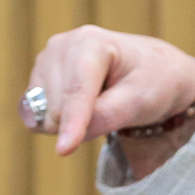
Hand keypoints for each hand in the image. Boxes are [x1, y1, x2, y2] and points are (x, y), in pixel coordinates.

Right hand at [22, 25, 194, 157]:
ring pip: (45, 113)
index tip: (64, 151)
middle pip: (58, 106)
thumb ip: (106, 117)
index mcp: (91, 43)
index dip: (72, 122)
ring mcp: (47, 60)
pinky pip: (37, 114)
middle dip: (82, 122)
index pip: (77, 90)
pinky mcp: (40, 77)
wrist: (157, 70)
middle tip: (115, 110)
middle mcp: (62, 46)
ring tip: (102, 103)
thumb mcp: (141, 101)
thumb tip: (67, 135)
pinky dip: (59, 120)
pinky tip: (81, 108)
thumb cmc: (154, 82)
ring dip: (72, 121)